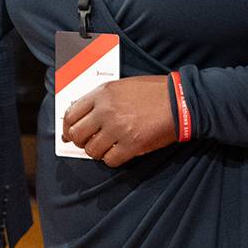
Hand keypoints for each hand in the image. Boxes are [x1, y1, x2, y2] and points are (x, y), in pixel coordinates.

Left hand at [62, 76, 177, 165]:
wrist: (180, 101)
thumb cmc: (152, 93)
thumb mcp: (120, 87)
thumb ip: (99, 100)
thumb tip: (81, 117)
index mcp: (101, 94)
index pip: (70, 114)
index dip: (67, 127)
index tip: (69, 133)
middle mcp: (106, 111)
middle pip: (77, 134)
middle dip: (80, 141)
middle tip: (88, 142)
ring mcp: (118, 129)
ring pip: (92, 150)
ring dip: (97, 151)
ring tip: (107, 146)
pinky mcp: (132, 145)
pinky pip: (110, 160)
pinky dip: (112, 159)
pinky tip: (119, 152)